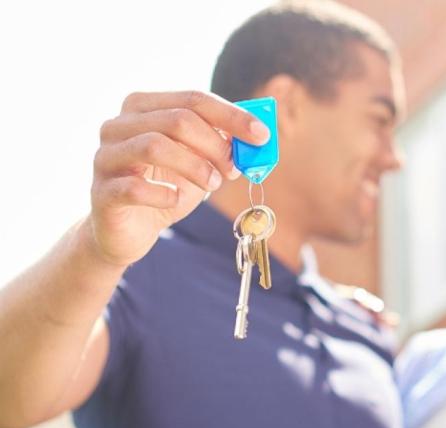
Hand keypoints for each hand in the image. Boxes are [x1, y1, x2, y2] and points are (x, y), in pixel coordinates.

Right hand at [87, 91, 269, 266]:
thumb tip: (256, 139)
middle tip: (233, 169)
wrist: (130, 230)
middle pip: (177, 120)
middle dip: (215, 145)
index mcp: (144, 107)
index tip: (262, 136)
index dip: (232, 116)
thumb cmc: (167, 187)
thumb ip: (222, 145)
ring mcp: (105, 157)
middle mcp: (118, 125)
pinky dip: (164, 194)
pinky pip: (134, 187)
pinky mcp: (102, 192)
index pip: (193, 99)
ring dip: (195, 167)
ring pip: (154, 146)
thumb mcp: (200, 162)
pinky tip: (176, 199)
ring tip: (212, 185)